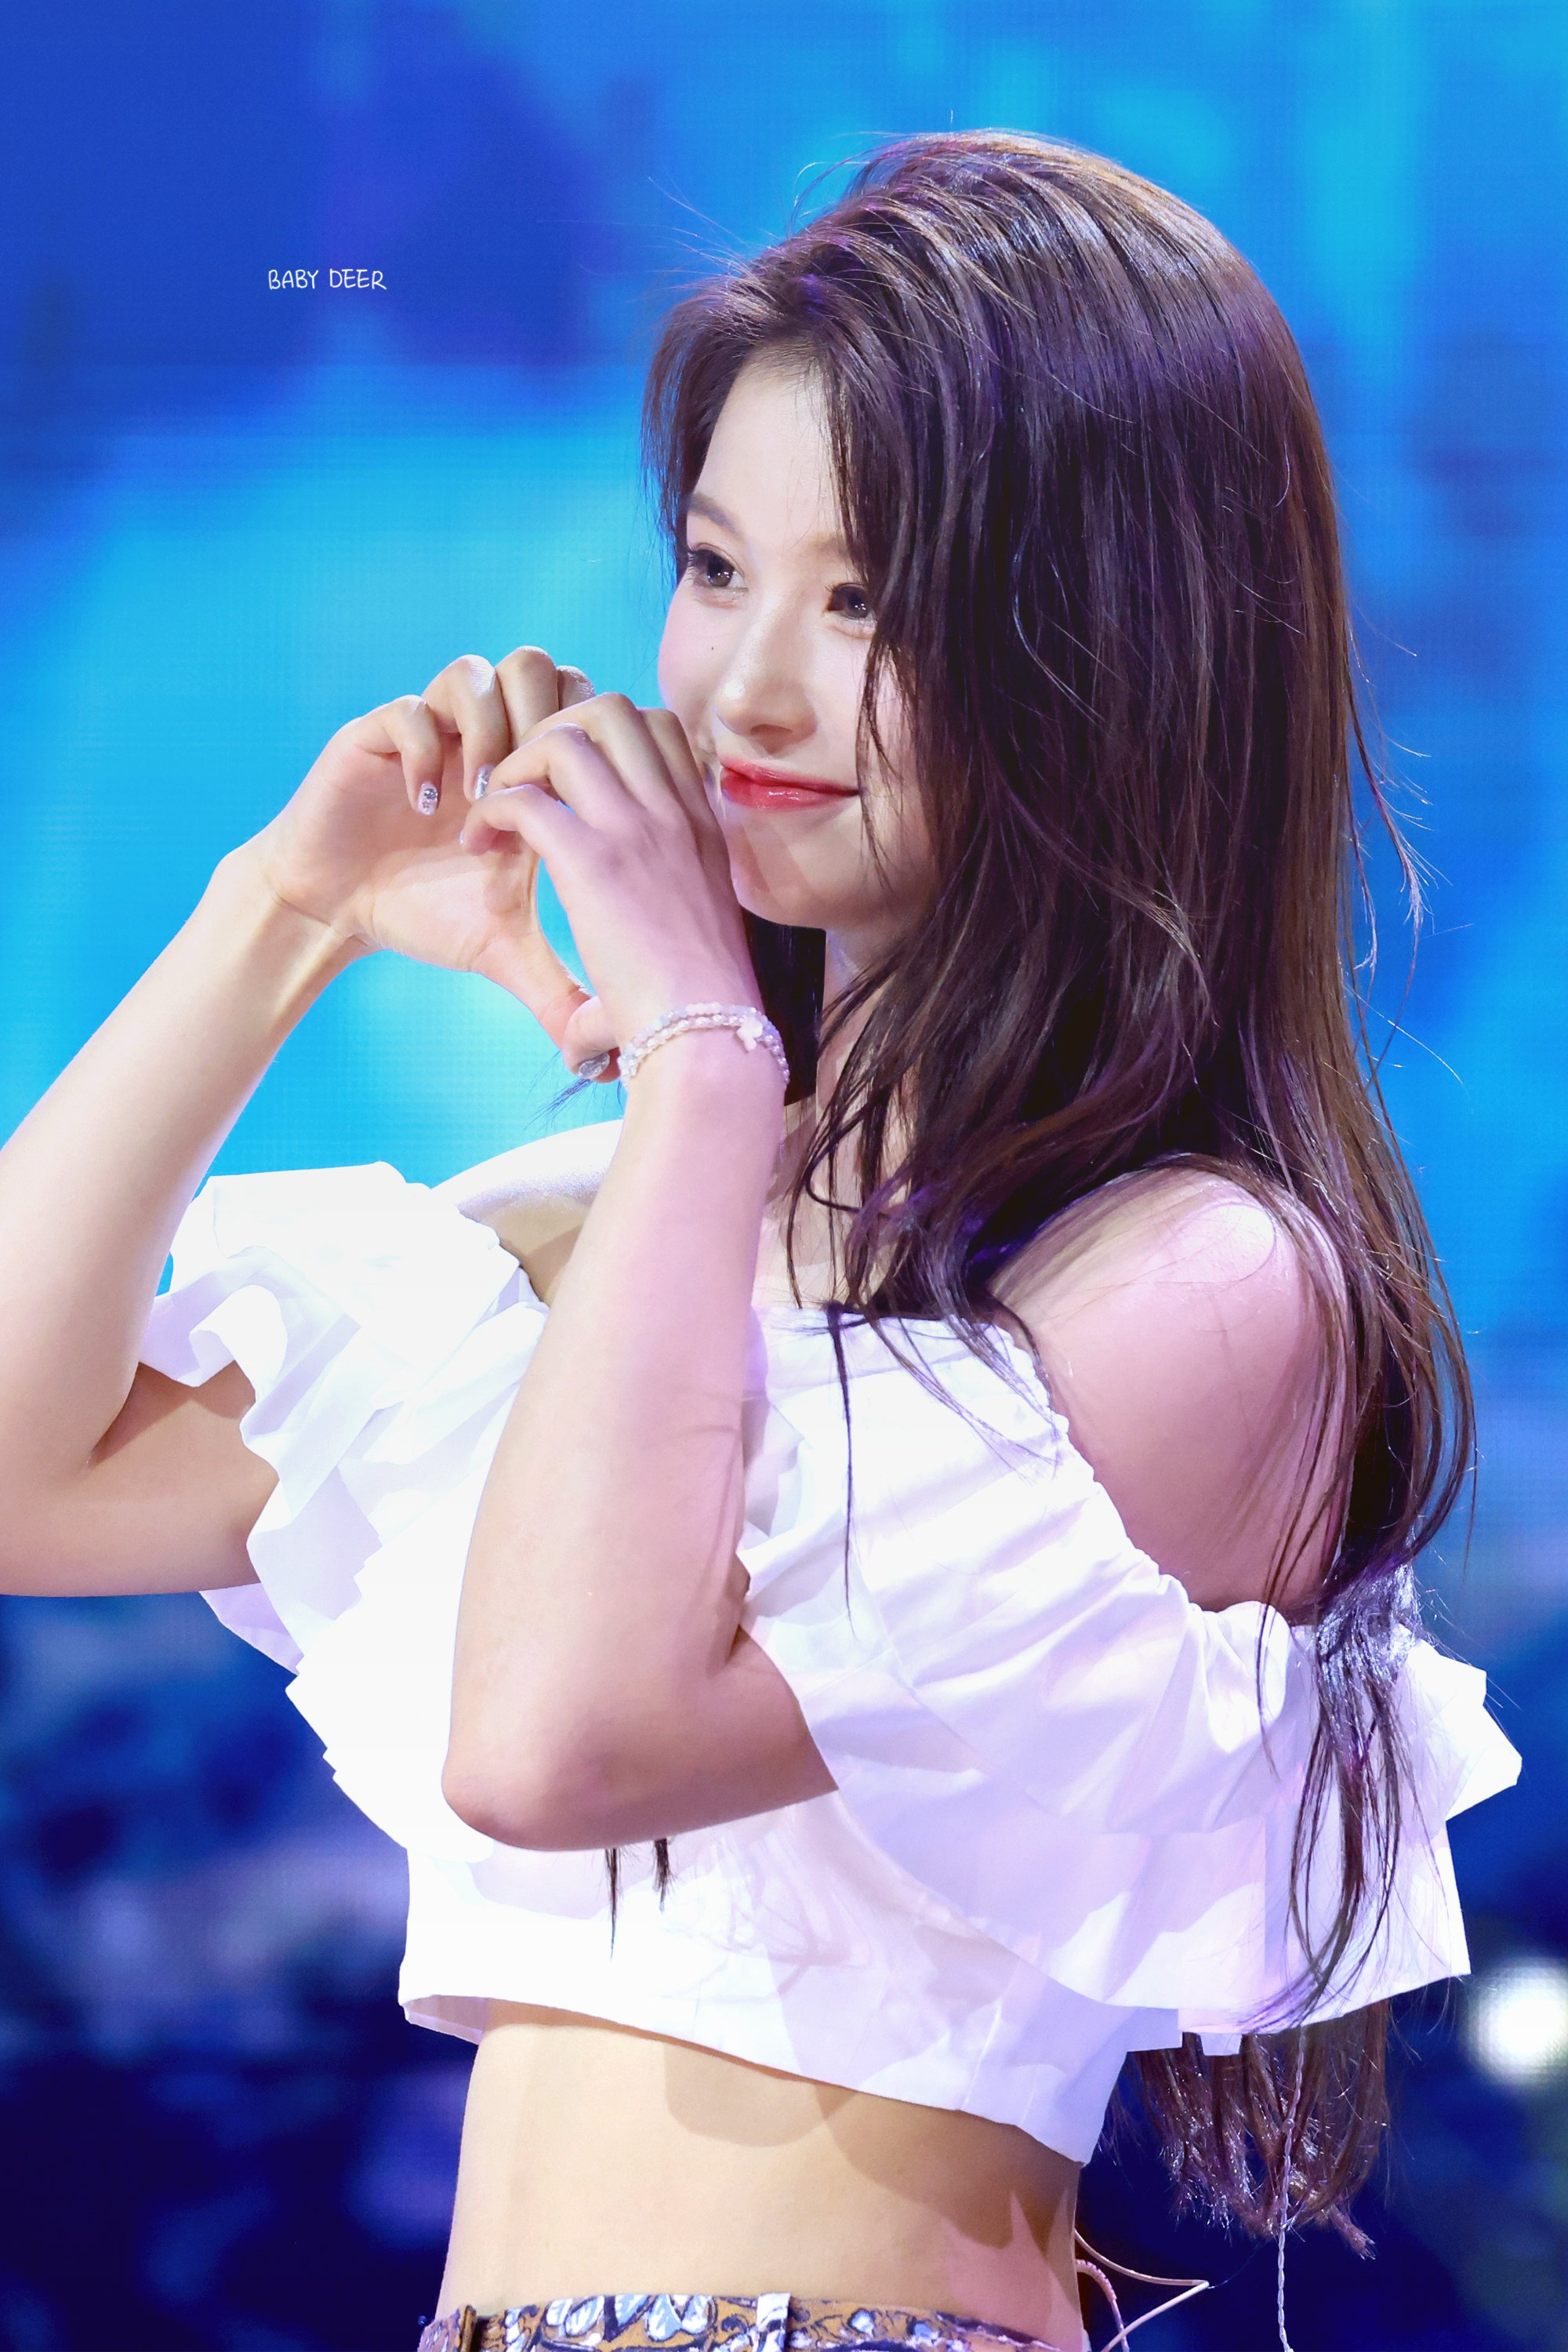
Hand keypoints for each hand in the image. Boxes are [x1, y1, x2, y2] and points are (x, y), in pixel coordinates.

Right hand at [237, 649, 600, 1044]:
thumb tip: (607, 1053)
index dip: (588, 748)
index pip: (583, 710)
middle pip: (541, 668)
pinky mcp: (377, 734)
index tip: (575, 818)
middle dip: (543, 722)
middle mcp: (482, 739)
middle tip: (535, 792)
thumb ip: (559, 985)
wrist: (337, 908)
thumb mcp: (504, 951)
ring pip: (478, 672)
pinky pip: (410, 708)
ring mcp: (432, 731)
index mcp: (528, 772)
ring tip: (482, 796)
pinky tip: (428, 806)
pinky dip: (427, 753)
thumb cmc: (423, 916)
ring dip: (489, 732)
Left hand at [459, 697, 759, 1076]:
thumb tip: (589, 1043)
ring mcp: (636, 829)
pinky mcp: (592, 860)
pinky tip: (479, 848)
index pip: (659, 727)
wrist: (707, 1039)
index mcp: (701, 827)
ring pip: (563, 737)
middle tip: (524, 787)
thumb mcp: (689, 951)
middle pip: (610, 708)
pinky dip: (490, 813)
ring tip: (495, 817)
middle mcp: (673, 814)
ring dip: (515, 767)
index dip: (604, 739)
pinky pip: (524, 798)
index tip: (570, 789)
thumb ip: (649, 949)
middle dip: (554, 732)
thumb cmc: (700, 1015)